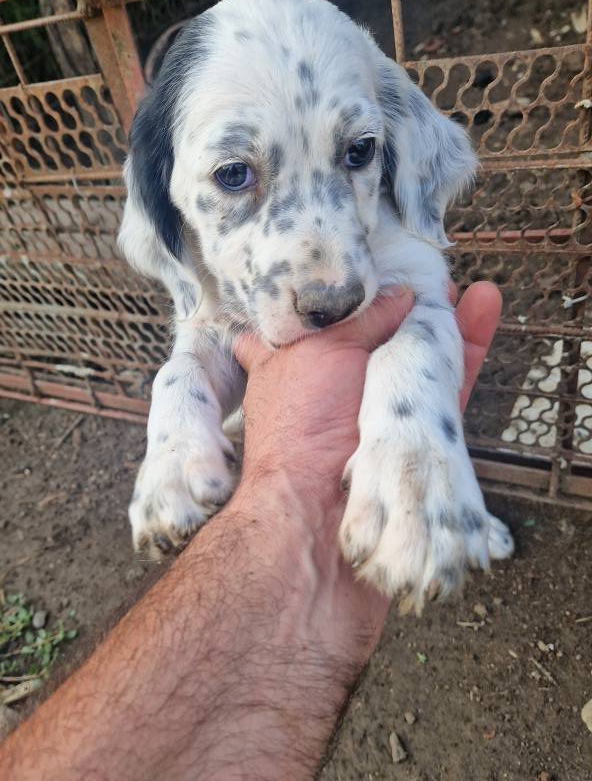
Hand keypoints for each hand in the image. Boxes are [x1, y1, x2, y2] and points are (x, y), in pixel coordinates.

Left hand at [234, 282, 501, 518]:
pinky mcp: (418, 439)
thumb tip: (401, 295)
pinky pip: (448, 388)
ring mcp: (379, 417)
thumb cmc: (298, 423)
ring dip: (445, 322)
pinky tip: (484, 306)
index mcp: (297, 368)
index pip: (320, 327)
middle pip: (380, 342)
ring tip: (467, 287)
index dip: (351, 301)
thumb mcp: (320, 348)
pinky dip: (467, 349)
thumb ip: (363, 318)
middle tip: (437, 276)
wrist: (317, 508)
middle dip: (409, 309)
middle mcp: (339, 392)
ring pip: (419, 363)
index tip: (381, 273)